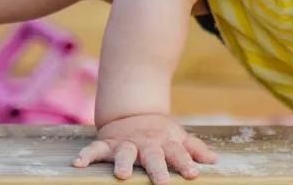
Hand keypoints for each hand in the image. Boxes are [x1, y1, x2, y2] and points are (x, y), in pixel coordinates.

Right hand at [73, 113, 218, 183]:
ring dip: (123, 162)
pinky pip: (94, 149)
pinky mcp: (107, 143)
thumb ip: (194, 149)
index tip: (193, 174)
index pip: (178, 154)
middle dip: (157, 168)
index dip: (186, 163)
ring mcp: (125, 143)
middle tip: (162, 182)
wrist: (133, 113)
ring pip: (124, 152)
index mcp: (166, 143)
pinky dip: (86, 155)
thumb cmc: (160, 133)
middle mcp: (146, 144)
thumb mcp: (178, 137)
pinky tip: (78, 164)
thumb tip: (214, 161)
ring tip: (122, 175)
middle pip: (153, 156)